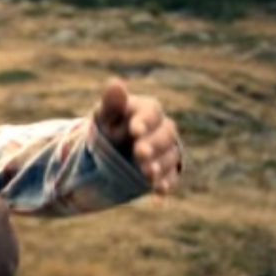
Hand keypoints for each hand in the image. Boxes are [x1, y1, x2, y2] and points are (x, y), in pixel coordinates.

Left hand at [94, 79, 180, 194]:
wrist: (109, 152)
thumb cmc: (108, 126)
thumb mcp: (104, 115)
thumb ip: (111, 102)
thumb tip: (115, 83)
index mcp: (147, 111)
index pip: (152, 112)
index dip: (144, 121)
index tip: (134, 130)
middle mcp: (162, 129)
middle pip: (165, 135)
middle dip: (152, 145)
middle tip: (139, 154)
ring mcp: (166, 150)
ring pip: (170, 156)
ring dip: (159, 165)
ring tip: (147, 174)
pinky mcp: (166, 170)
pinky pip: (171, 177)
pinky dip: (166, 184)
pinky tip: (158, 192)